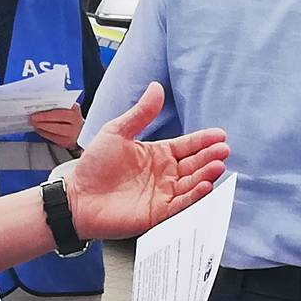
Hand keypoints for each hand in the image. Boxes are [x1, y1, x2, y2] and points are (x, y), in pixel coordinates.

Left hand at [28, 108, 83, 149]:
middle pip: (56, 124)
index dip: (45, 115)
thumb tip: (43, 106)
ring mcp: (72, 135)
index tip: (35, 113)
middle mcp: (76, 125)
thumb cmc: (74, 118)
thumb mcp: (71, 109)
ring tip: (35, 125)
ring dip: (42, 128)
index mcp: (75, 113)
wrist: (83, 131)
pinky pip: (54, 139)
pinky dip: (45, 134)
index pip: (58, 114)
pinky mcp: (68, 143)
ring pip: (54, 132)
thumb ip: (61, 107)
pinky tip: (40, 131)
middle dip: (42, 121)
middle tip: (32, 119)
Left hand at [63, 84, 227, 240]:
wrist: (77, 197)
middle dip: (210, 157)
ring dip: (206, 175)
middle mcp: (164, 174)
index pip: (187, 146)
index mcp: (157, 154)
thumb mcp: (117, 132)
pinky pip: (181, 203)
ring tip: (217, 165)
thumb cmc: (94, 166)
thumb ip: (140, 114)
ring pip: (192, 183)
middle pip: (194, 164)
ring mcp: (163, 194)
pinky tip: (205, 185)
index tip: (219, 135)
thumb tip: (156, 88)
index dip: (203, 140)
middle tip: (223, 149)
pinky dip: (194, 195)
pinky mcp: (159, 212)